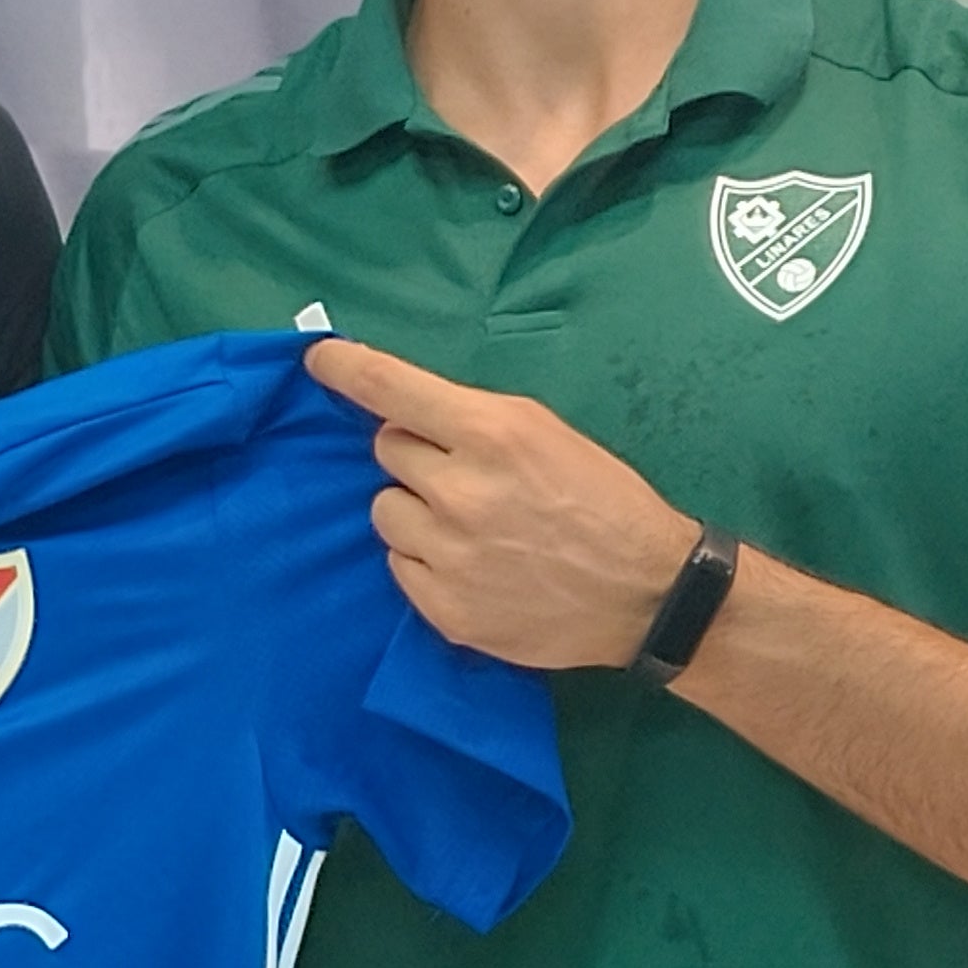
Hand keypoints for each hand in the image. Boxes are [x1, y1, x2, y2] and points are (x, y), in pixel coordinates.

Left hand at [303, 337, 694, 670]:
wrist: (647, 593)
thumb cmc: (604, 501)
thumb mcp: (547, 434)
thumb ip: (473, 419)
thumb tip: (404, 410)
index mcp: (491, 434)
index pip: (390, 389)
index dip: (346, 369)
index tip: (320, 360)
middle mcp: (459, 491)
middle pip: (387, 450)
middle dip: (418, 456)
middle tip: (465, 474)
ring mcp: (448, 553)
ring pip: (385, 510)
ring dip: (415, 510)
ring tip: (470, 526)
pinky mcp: (444, 608)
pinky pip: (399, 564)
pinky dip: (426, 560)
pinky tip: (474, 566)